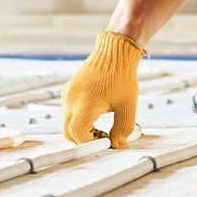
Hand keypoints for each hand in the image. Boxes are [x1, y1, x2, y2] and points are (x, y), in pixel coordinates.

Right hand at [61, 30, 144, 146]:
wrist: (114, 52)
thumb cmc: (122, 75)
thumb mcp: (128, 106)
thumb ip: (122, 129)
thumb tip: (117, 144)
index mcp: (85, 103)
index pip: (78, 134)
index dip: (91, 143)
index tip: (105, 142)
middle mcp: (71, 99)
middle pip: (69, 133)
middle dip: (85, 140)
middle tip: (103, 138)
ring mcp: (67, 95)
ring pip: (68, 123)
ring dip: (82, 130)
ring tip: (102, 127)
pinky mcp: (68, 91)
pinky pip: (69, 112)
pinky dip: (79, 119)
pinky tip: (96, 115)